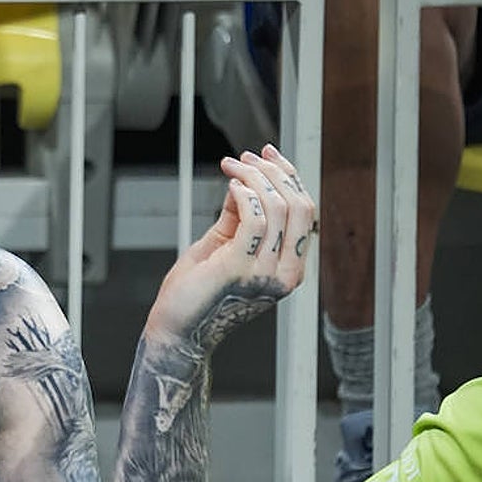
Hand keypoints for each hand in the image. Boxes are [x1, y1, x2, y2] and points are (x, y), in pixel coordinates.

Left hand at [144, 144, 316, 352]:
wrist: (175, 327)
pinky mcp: (239, 270)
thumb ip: (241, 217)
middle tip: (246, 157)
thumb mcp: (225, 245)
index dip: (289, 177)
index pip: (305, 213)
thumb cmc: (196, 290)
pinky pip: (254, 220)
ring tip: (232, 166)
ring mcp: (265, 274)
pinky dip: (244, 195)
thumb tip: (248, 181)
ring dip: (253, 178)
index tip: (268, 153)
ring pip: (277, 208)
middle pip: (299, 207)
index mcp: (290, 268)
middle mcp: (285, 274)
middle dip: (274, 173)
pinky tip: (230, 185)